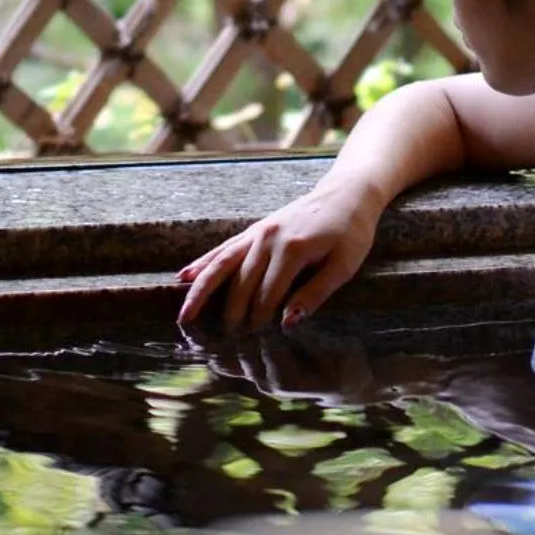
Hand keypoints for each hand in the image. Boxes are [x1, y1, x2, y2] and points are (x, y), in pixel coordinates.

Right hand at [175, 185, 377, 327]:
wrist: (346, 193)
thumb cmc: (351, 232)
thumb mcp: (344, 265)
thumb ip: (316, 293)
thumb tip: (288, 322)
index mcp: (292, 249)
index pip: (267, 293)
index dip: (260, 318)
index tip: (254, 340)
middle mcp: (267, 239)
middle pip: (241, 283)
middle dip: (231, 313)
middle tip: (223, 340)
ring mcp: (257, 232)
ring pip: (221, 264)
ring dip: (201, 290)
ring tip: (184, 315)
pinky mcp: (254, 229)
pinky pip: (223, 248)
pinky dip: (203, 262)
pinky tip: (185, 276)